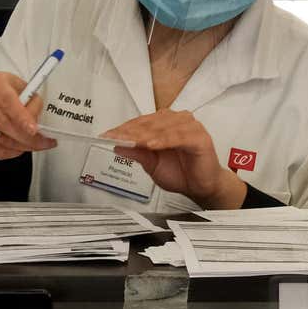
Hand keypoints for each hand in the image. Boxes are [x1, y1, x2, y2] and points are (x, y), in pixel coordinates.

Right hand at [0, 70, 55, 160]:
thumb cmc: (11, 90)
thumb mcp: (26, 88)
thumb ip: (32, 103)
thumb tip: (35, 123)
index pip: (6, 100)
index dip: (20, 117)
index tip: (33, 129)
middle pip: (1, 122)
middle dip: (24, 136)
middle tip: (41, 142)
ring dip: (19, 145)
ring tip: (35, 145)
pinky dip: (7, 152)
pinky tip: (19, 149)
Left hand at [101, 109, 244, 209]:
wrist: (201, 187)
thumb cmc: (180, 173)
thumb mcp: (152, 165)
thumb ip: (137, 154)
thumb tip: (118, 146)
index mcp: (164, 124)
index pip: (140, 123)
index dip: (122, 129)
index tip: (106, 135)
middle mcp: (177, 121)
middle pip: (150, 123)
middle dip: (130, 131)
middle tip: (115, 137)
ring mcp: (189, 127)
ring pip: (163, 128)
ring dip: (145, 134)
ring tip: (131, 141)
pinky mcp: (199, 137)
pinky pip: (179, 137)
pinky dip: (164, 140)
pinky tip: (152, 145)